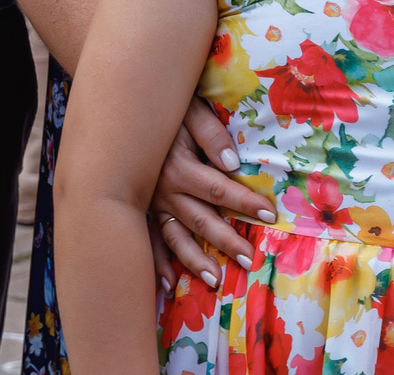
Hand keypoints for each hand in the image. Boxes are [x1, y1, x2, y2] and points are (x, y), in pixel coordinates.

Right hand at [150, 98, 269, 286]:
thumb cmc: (166, 110)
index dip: (246, 202)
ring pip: (174, 237)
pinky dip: (157, 263)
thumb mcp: (190, 111)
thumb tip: (232, 164)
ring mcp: (149, 203)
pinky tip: (168, 283)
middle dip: (226, 241)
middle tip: (248, 259)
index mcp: (179, 167)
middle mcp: (164, 191)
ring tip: (214, 280)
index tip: (270, 215)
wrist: (123, 111)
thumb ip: (211, 134)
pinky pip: (147, 240)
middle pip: (200, 220)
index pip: (219, 190)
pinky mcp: (139, 209)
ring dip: (194, 261)